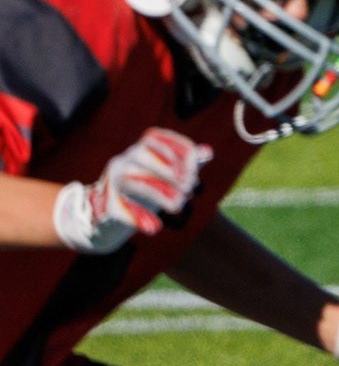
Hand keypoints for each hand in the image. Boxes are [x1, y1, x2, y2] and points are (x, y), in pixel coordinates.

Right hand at [50, 128, 210, 253]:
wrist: (109, 219)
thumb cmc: (144, 192)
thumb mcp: (165, 178)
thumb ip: (186, 165)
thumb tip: (208, 151)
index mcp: (136, 151)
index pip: (154, 137)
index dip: (177, 149)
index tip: (194, 169)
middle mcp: (121, 162)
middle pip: (142, 154)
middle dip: (169, 170)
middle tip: (189, 189)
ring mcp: (109, 183)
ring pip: (131, 180)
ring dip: (159, 194)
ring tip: (177, 206)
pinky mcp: (104, 206)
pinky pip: (119, 209)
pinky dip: (138, 218)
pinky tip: (155, 227)